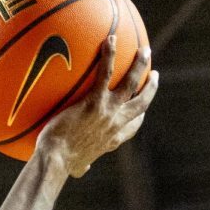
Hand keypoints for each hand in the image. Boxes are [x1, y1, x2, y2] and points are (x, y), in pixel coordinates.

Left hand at [36, 36, 157, 176]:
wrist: (55, 160)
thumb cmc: (60, 165)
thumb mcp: (77, 167)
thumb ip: (81, 165)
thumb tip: (79, 170)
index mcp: (112, 139)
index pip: (133, 125)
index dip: (140, 115)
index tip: (143, 108)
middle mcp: (116, 124)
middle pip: (141, 102)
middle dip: (150, 87)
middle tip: (154, 74)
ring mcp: (108, 111)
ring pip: (131, 83)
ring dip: (140, 65)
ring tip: (144, 51)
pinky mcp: (95, 101)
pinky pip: (105, 73)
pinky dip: (110, 55)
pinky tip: (110, 39)